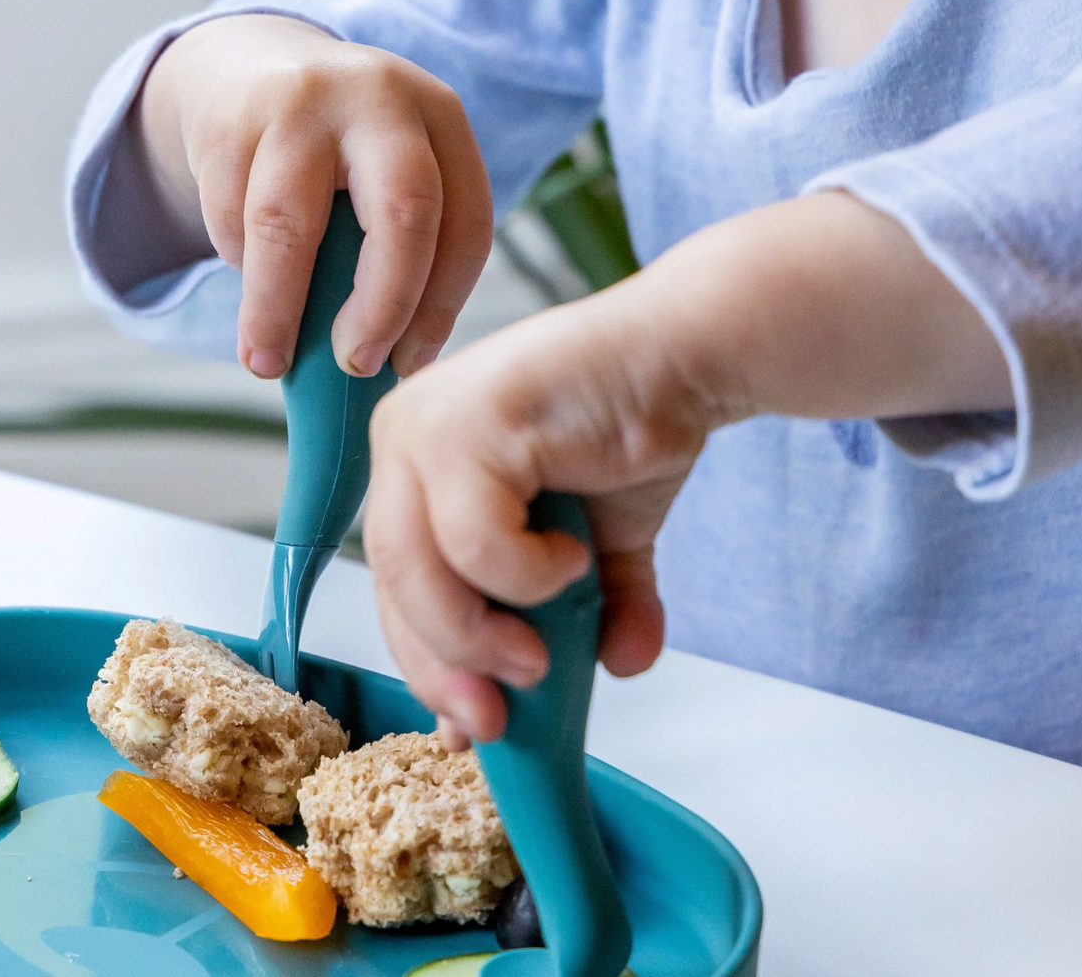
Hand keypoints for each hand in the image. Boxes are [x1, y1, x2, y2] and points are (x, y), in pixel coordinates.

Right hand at [134, 13, 493, 377]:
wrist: (244, 65)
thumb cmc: (333, 152)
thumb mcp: (384, 172)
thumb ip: (402, 246)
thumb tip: (390, 369)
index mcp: (441, 117)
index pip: (466, 224)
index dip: (442, 307)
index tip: (408, 365)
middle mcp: (381, 99)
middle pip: (403, 215)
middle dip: (383, 306)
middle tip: (357, 365)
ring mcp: (301, 103)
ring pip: (288, 224)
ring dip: (277, 308)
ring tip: (267, 362)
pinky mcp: (229, 121)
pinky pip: (231, 219)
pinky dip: (239, 265)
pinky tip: (249, 274)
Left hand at [364, 191, 1012, 747]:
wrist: (688, 357)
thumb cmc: (632, 431)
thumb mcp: (597, 548)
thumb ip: (590, 611)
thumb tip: (617, 671)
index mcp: (416, 465)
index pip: (397, 582)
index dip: (427, 660)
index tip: (467, 723)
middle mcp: (404, 436)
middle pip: (393, 581)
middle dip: (442, 664)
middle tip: (495, 720)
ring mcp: (429, 422)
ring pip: (418, 568)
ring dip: (478, 636)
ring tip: (542, 658)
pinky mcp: (470, 419)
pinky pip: (475, 538)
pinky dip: (526, 574)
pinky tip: (573, 557)